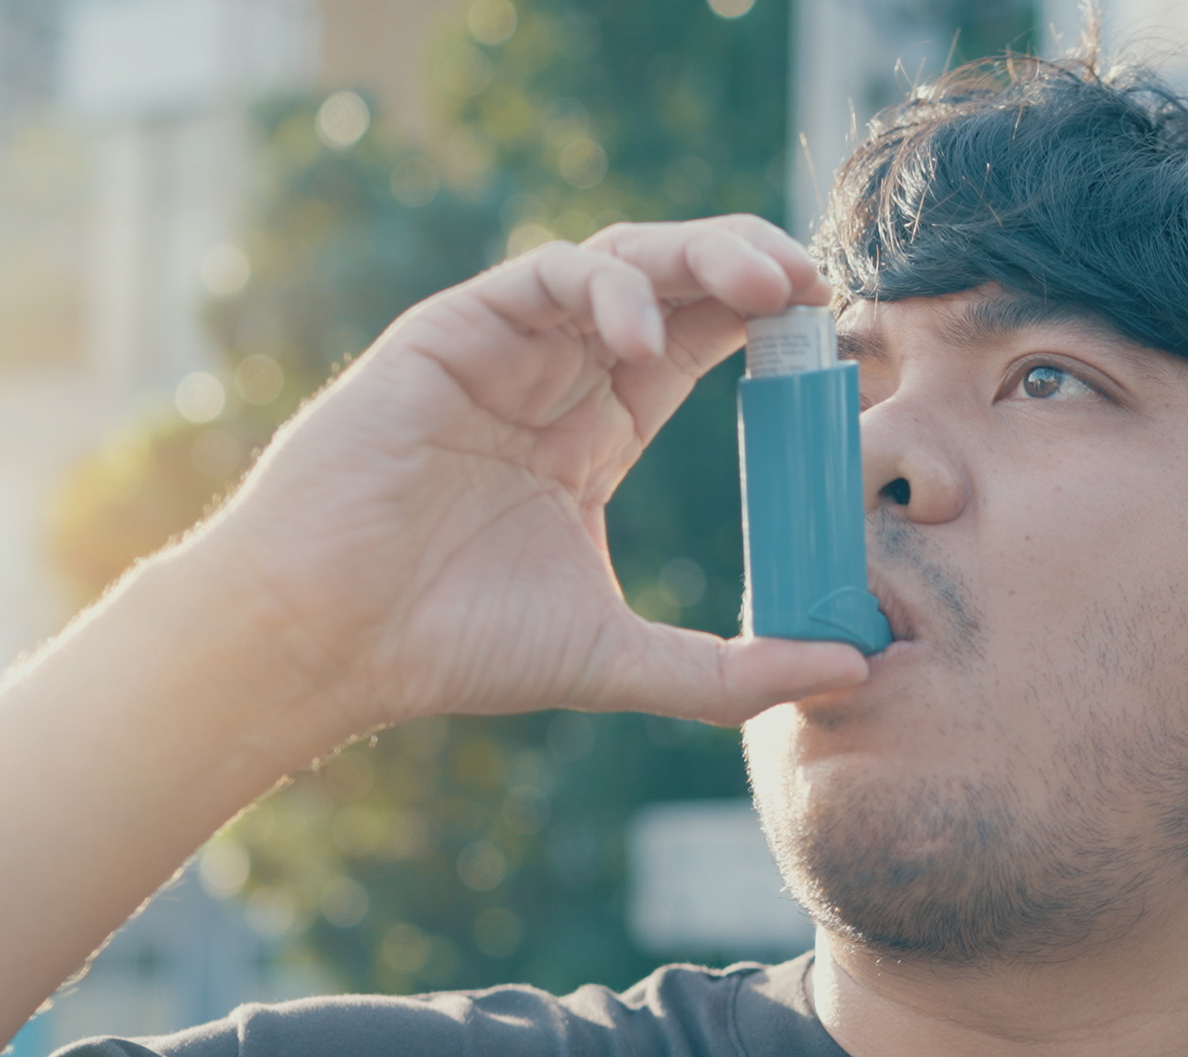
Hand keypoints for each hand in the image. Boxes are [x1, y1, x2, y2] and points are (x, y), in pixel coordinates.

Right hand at [187, 215, 871, 745]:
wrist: (332, 642)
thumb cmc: (452, 647)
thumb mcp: (617, 661)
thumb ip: (729, 670)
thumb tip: (855, 669)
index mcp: (593, 432)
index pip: (700, 345)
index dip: (770, 326)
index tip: (839, 339)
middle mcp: (554, 377)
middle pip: (673, 283)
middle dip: (751, 269)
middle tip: (820, 288)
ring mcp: (502, 350)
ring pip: (617, 257)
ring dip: (698, 256)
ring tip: (765, 287)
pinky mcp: (449, 334)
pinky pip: (542, 275)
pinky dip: (603, 288)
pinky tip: (641, 336)